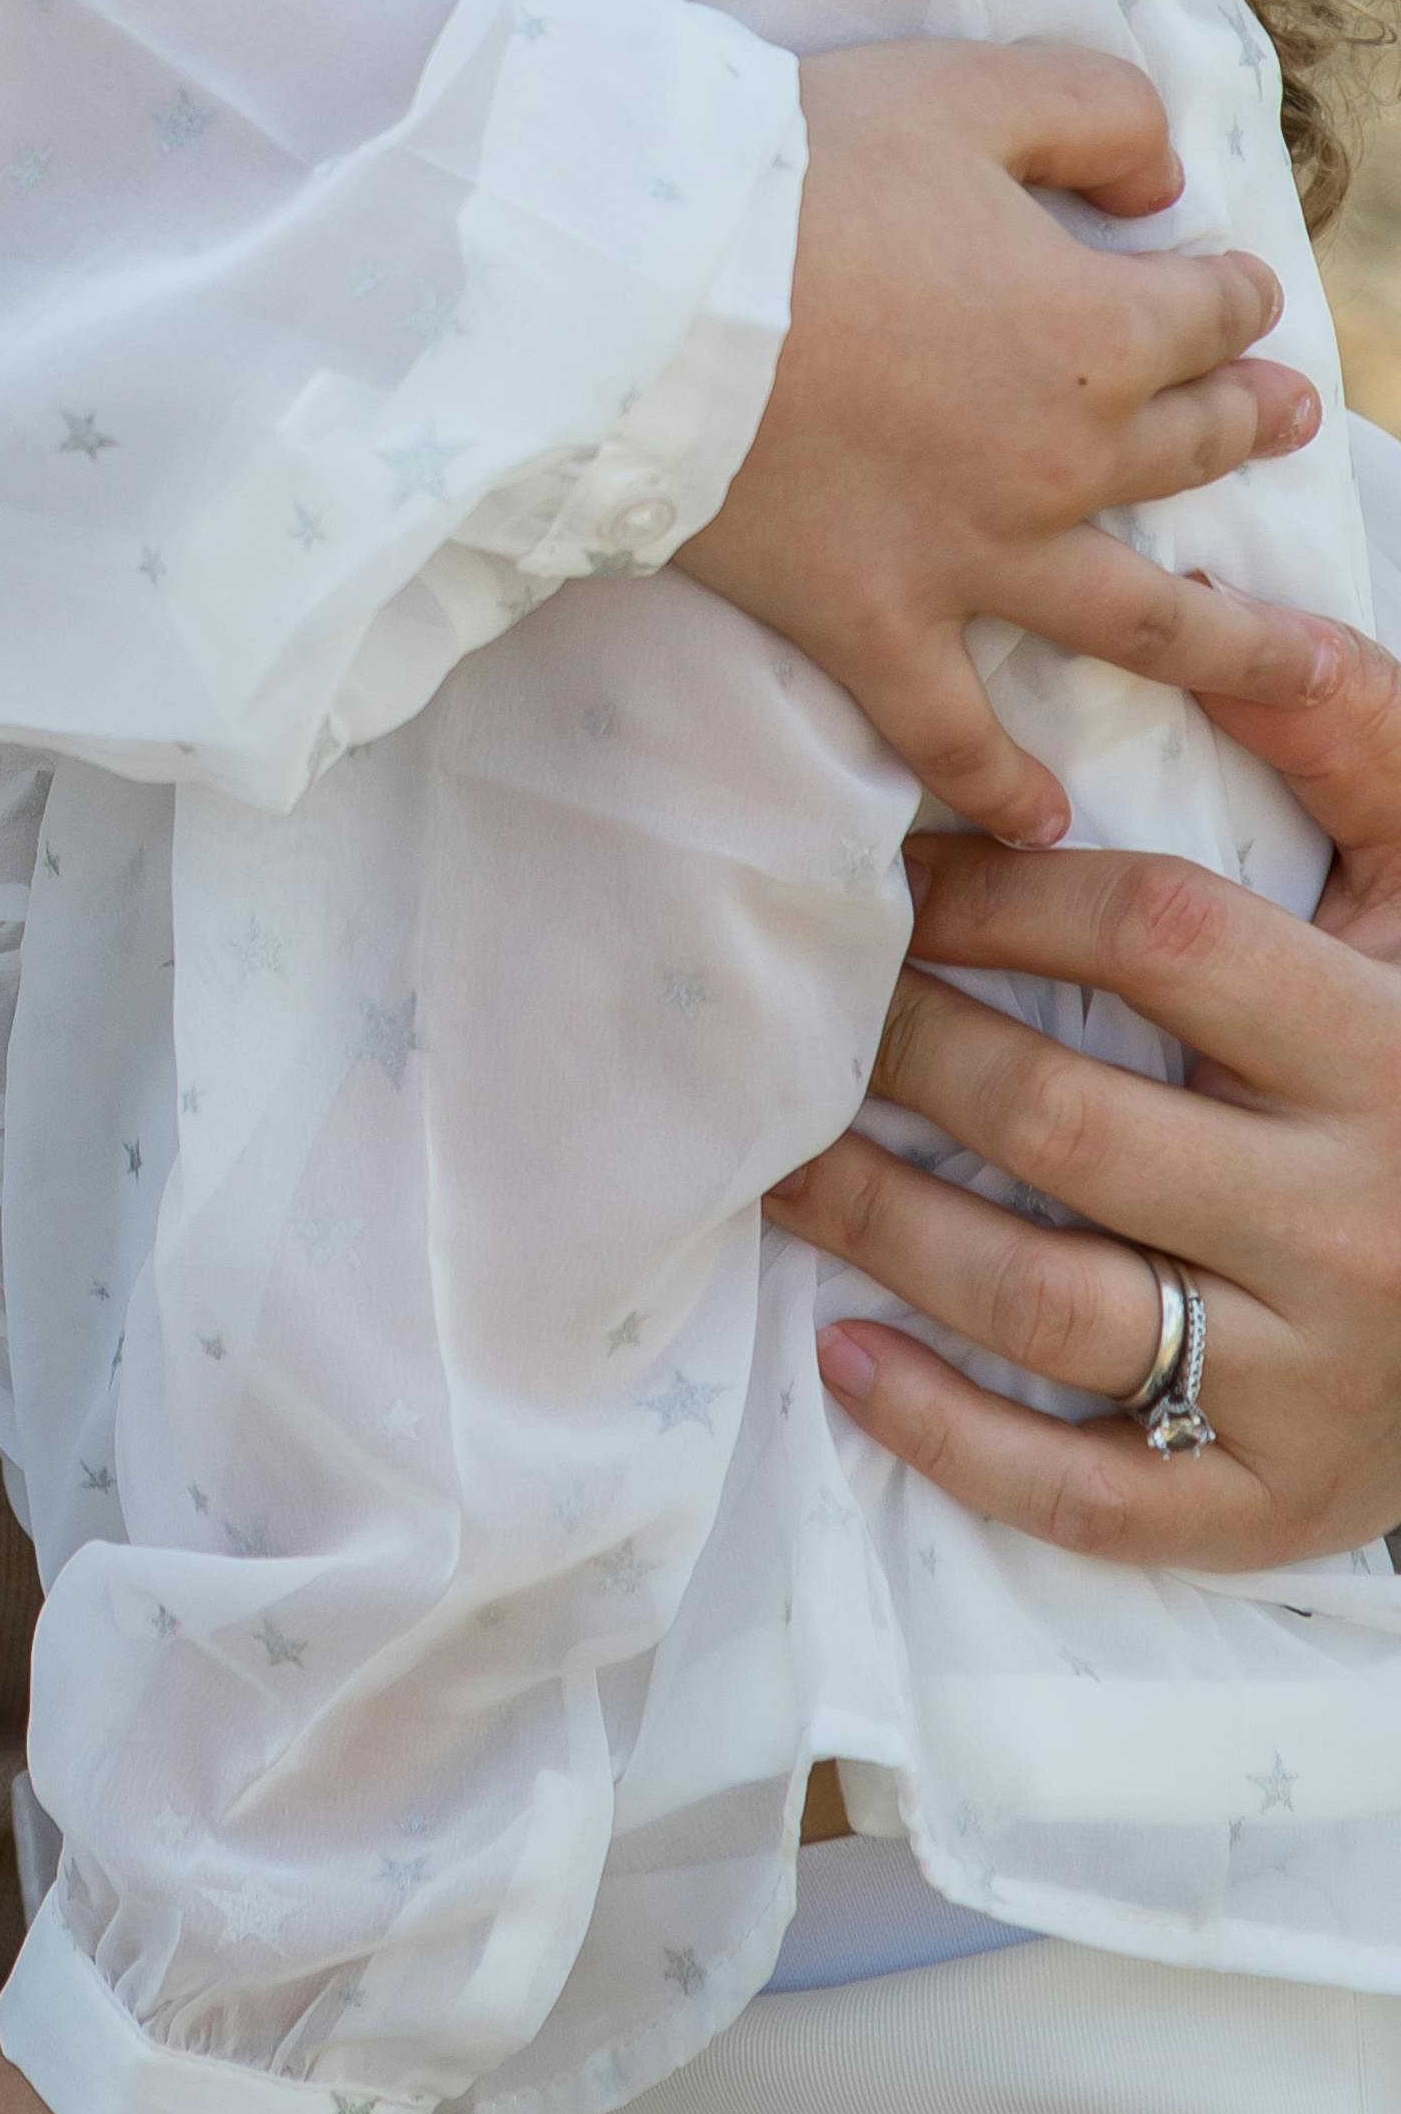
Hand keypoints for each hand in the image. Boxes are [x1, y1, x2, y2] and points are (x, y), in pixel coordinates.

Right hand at [677, 39, 1307, 845]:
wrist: (647, 294)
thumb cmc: (798, 171)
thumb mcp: (967, 89)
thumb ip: (1096, 115)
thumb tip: (1161, 188)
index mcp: (1099, 328)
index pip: (1210, 312)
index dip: (1230, 292)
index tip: (1230, 287)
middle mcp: (1066, 459)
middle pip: (1191, 445)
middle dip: (1246, 425)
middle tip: (1283, 423)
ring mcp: (977, 558)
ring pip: (1139, 620)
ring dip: (1233, 649)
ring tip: (1305, 670)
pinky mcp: (875, 623)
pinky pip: (954, 731)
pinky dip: (1002, 786)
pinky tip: (1047, 821)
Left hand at [770, 609, 1400, 1567]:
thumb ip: (1356, 744)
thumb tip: (1233, 605)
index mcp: (1384, 1053)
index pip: (1158, 938)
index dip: (1004, 895)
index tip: (896, 876)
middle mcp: (1351, 1224)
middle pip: (1068, 1118)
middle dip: (909, 1050)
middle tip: (806, 1008)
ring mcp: (1312, 1384)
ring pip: (1052, 1302)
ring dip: (885, 1225)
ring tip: (774, 1159)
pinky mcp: (1270, 1507)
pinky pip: (1087, 1490)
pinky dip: (952, 1434)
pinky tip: (846, 1359)